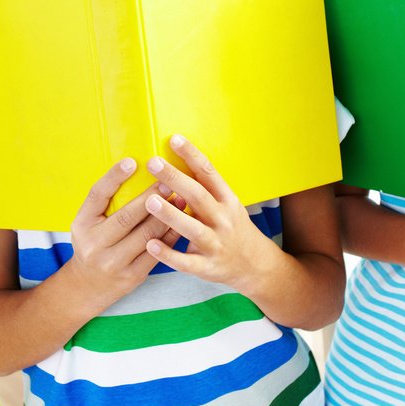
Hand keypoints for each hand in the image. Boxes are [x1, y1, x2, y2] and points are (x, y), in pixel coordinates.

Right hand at [67, 158, 175, 308]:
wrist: (88, 286)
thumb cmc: (93, 243)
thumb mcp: (88, 222)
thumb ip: (106, 202)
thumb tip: (136, 170)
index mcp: (82, 224)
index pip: (97, 195)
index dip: (113, 177)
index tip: (132, 161)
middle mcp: (95, 244)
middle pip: (126, 216)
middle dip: (151, 197)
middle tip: (169, 180)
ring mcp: (114, 262)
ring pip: (146, 235)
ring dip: (167, 215)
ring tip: (181, 198)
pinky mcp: (133, 275)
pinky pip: (157, 252)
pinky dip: (171, 235)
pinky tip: (181, 222)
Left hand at [142, 134, 270, 291]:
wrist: (254, 265)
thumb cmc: (231, 227)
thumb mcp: (226, 203)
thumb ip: (203, 187)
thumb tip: (173, 160)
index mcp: (227, 199)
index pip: (208, 172)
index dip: (191, 155)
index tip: (173, 139)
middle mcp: (223, 219)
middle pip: (199, 196)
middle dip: (175, 179)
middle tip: (153, 163)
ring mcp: (216, 244)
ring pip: (192, 229)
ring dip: (171, 215)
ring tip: (150, 201)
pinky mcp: (207, 267)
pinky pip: (186, 261)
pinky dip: (168, 254)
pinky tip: (150, 245)